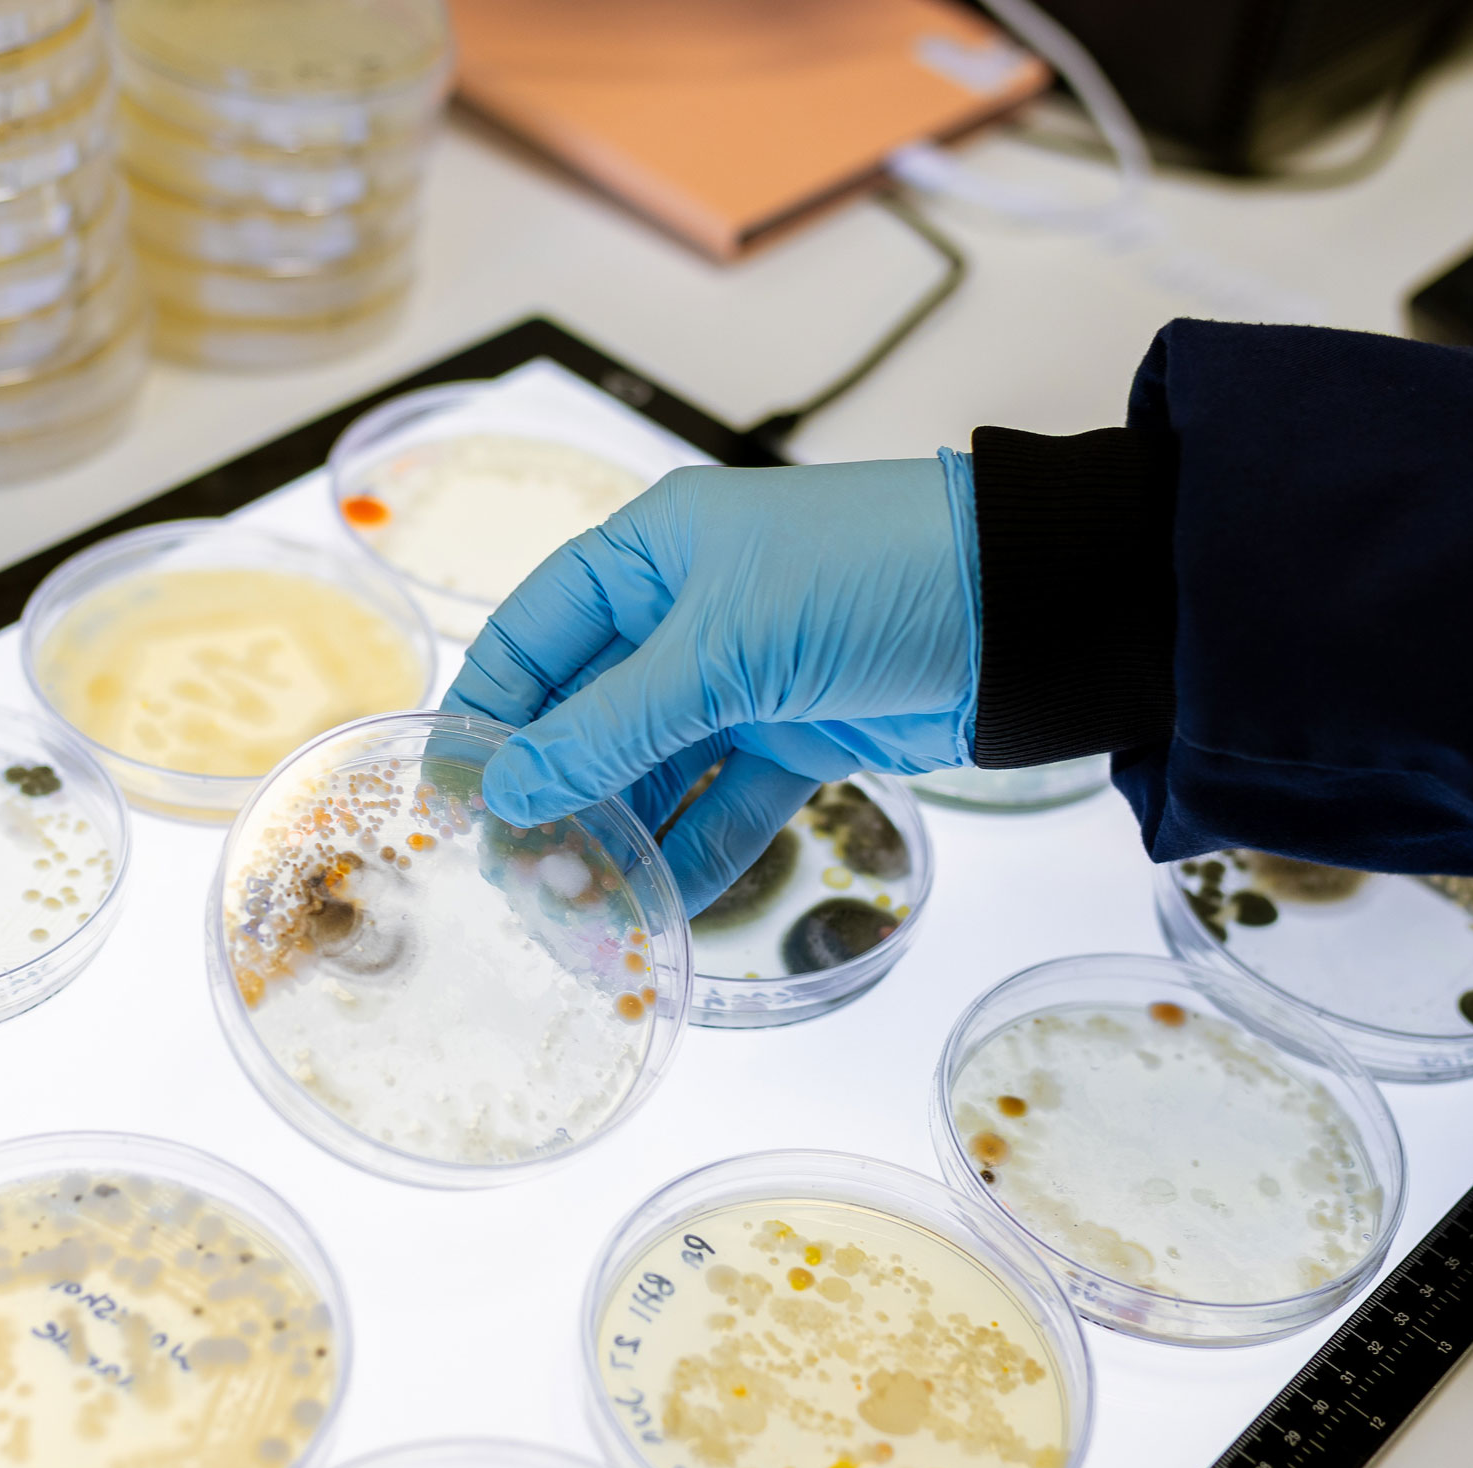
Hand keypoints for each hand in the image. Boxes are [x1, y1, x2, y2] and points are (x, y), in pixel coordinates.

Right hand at [443, 456, 977, 911]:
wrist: (1026, 611)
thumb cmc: (865, 580)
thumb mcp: (720, 651)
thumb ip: (611, 728)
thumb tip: (510, 790)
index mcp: (651, 554)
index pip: (536, 635)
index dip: (489, 712)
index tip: (445, 794)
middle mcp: (688, 613)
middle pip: (588, 712)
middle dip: (549, 793)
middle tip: (510, 873)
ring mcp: (746, 679)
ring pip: (656, 771)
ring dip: (618, 836)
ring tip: (576, 908)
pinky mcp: (802, 738)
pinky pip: (728, 806)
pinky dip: (695, 855)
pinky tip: (659, 909)